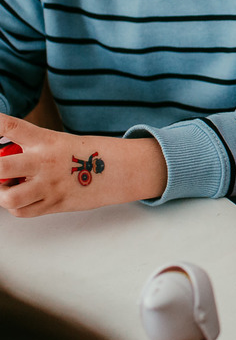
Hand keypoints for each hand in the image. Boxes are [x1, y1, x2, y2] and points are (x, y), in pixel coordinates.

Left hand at [0, 114, 166, 214]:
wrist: (120, 170)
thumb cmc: (88, 155)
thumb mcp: (59, 142)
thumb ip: (31, 150)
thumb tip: (3, 165)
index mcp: (46, 139)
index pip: (11, 127)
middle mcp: (45, 161)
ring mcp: (50, 185)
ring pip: (8, 198)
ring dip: (2, 195)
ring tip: (8, 188)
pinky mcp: (56, 204)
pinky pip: (23, 211)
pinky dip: (17, 207)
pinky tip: (24, 198)